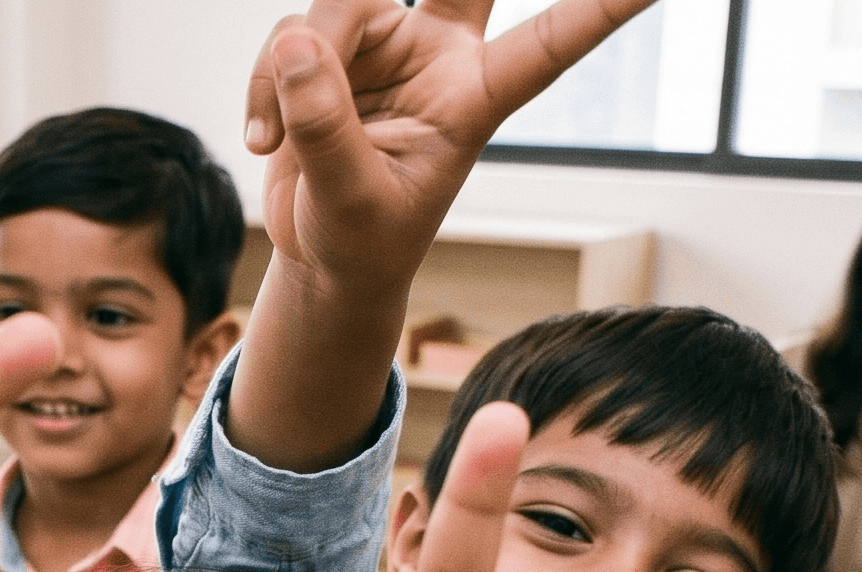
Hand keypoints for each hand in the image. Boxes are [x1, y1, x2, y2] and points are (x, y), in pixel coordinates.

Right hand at [242, 0, 653, 291]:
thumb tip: (294, 43)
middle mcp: (437, 56)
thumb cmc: (361, 241)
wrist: (322, 257)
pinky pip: (286, 36)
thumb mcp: (348, 201)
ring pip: (336, 7)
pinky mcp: (328, 49)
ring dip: (290, 68)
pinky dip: (263, 85)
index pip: (547, 44)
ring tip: (277, 142)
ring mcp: (382, 46)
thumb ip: (325, 128)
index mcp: (475, 98)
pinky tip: (262, 140)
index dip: (599, 9)